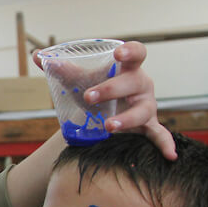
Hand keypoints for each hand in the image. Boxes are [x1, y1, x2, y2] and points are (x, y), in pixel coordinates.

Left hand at [34, 40, 174, 159]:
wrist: (103, 113)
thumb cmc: (97, 89)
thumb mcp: (81, 79)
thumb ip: (61, 68)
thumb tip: (36, 56)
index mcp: (128, 68)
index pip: (137, 53)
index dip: (130, 51)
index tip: (118, 54)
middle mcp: (141, 85)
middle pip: (134, 82)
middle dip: (111, 89)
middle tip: (89, 97)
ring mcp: (147, 106)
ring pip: (143, 110)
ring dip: (127, 118)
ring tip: (109, 126)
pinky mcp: (149, 126)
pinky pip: (159, 135)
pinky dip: (165, 144)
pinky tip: (170, 155)